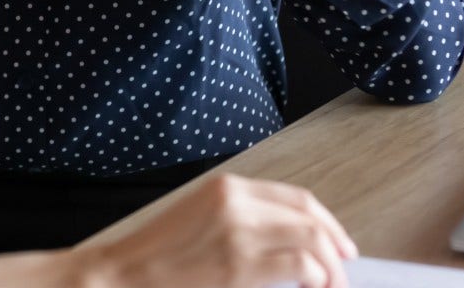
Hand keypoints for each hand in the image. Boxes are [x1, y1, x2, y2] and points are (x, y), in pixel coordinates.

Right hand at [0, 173, 357, 287]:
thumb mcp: (200, 219)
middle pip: (309, 218)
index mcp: (226, 186)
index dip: (327, 222)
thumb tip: (289, 239)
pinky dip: (316, 277)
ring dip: (329, 267)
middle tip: (342, 269)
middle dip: (335, 245)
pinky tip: (312, 287)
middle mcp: (235, 201)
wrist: (121, 272)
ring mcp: (238, 231)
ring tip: (329, 284)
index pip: (296, 198)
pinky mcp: (237, 263)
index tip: (339, 243)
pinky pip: (299, 265)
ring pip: (310, 241)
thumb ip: (240, 219)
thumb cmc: (156, 254)